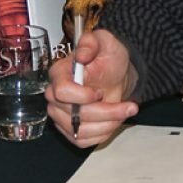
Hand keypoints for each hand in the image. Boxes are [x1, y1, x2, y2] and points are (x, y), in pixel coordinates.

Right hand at [46, 28, 137, 146]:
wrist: (116, 74)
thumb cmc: (108, 58)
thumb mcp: (104, 41)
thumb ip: (91, 42)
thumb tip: (82, 54)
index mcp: (59, 73)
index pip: (62, 91)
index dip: (82, 96)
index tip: (100, 92)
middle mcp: (55, 96)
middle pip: (74, 115)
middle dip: (105, 112)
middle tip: (128, 105)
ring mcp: (60, 115)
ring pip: (80, 131)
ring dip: (108, 124)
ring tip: (125, 111)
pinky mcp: (70, 130)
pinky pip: (84, 141)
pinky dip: (104, 132)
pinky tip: (115, 119)